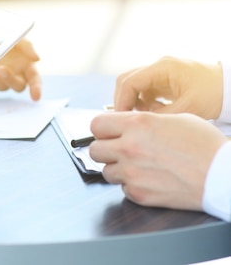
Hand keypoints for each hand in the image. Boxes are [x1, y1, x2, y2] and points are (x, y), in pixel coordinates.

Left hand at [0, 39, 41, 99]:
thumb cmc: (2, 36)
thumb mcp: (14, 37)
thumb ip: (27, 46)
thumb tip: (37, 58)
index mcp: (27, 64)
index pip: (35, 80)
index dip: (36, 88)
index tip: (36, 96)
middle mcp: (16, 74)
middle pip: (18, 86)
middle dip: (10, 79)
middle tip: (1, 68)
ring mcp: (2, 79)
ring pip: (2, 86)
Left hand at [89, 111, 226, 211]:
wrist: (223, 175)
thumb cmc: (205, 145)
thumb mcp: (174, 118)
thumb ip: (143, 121)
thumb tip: (126, 124)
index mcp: (136, 124)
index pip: (96, 124)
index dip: (103, 129)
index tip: (109, 132)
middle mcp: (129, 148)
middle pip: (94, 149)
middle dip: (106, 149)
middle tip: (119, 150)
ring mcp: (132, 173)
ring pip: (106, 172)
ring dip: (118, 169)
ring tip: (138, 166)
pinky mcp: (139, 194)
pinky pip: (122, 189)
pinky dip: (132, 185)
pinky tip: (149, 179)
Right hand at [113, 57, 222, 119]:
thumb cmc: (215, 95)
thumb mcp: (187, 109)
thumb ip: (160, 116)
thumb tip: (138, 124)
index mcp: (163, 68)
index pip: (129, 82)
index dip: (121, 101)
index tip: (121, 118)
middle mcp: (158, 67)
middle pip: (126, 80)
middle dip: (122, 100)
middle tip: (124, 120)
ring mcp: (161, 73)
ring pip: (134, 86)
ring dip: (132, 102)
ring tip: (141, 119)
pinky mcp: (165, 80)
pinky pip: (145, 90)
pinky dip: (143, 102)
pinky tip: (153, 114)